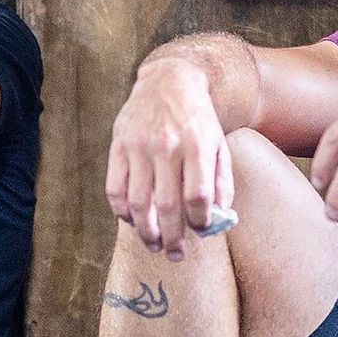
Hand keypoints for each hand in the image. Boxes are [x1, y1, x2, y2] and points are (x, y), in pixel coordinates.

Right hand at [105, 60, 235, 259]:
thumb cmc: (198, 119)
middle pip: (167, 206)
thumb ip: (222, 181)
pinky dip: (122, 213)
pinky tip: (133, 221)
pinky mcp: (118, 146)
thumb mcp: (220, 144)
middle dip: (172, 238)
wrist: (168, 81)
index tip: (200, 231)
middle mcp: (166, 146)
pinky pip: (115, 190)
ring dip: (146, 232)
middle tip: (175, 255)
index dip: (199, 222)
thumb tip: (220, 219)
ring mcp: (138, 147)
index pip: (197, 197)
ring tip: (154, 245)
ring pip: (138, 204)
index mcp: (196, 145)